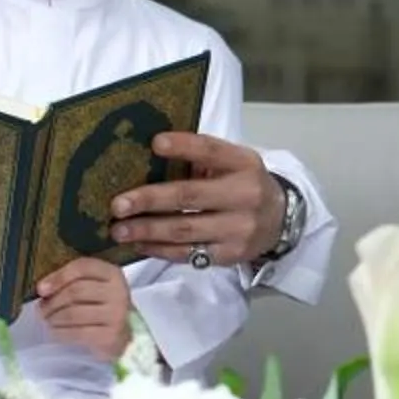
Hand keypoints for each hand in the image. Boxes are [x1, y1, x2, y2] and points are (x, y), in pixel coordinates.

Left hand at [37, 257, 132, 357]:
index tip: (41, 288)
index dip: (58, 277)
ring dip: (54, 318)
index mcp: (112, 273)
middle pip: (75, 291)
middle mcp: (118, 292)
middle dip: (52, 301)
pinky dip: (60, 332)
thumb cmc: (102, 305)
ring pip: (73, 314)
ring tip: (48, 320)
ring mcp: (116, 315)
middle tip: (41, 309)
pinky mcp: (111, 336)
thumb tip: (43, 288)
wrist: (124, 332)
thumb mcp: (93, 285)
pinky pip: (77, 333)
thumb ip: (71, 281)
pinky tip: (56, 331)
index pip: (82, 267)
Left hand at [109, 131, 279, 268]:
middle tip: (118, 204)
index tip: (154, 143)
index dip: (183, 146)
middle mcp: (245, 195)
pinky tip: (139, 245)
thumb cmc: (244, 184)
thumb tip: (148, 154)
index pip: (211, 151)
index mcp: (243, 163)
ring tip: (119, 229)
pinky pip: (189, 254)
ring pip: (185, 230)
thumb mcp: (234, 163)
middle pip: (190, 196)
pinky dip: (160, 249)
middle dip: (150, 199)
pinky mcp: (230, 254)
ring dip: (147, 230)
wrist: (281, 220)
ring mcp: (239, 228)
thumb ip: (202, 159)